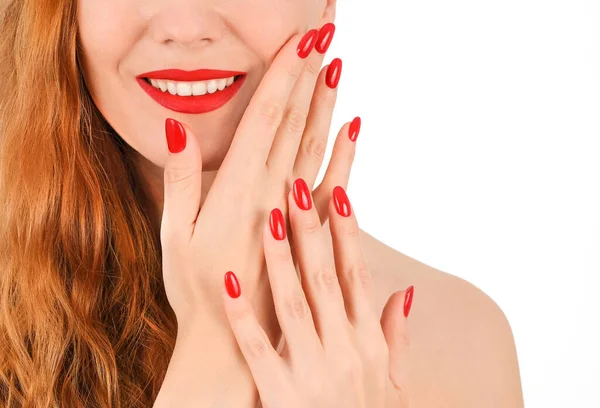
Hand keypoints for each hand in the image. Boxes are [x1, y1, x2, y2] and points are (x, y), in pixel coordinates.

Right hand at [154, 23, 359, 406]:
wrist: (234, 340)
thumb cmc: (196, 289)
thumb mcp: (174, 234)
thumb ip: (180, 179)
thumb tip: (178, 127)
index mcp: (238, 188)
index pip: (268, 116)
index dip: (285, 74)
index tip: (301, 38)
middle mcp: (273, 192)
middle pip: (296, 120)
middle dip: (309, 72)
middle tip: (325, 31)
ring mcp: (295, 212)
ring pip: (316, 144)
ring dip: (327, 101)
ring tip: (338, 63)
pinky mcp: (308, 231)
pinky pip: (333, 184)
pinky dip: (345, 152)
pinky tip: (353, 127)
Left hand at [223, 181, 413, 407]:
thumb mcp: (393, 382)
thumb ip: (397, 337)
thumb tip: (405, 292)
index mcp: (371, 343)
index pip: (358, 276)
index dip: (348, 234)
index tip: (338, 194)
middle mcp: (348, 352)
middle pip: (326, 279)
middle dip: (310, 230)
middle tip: (295, 185)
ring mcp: (316, 373)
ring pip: (295, 304)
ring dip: (281, 259)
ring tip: (267, 217)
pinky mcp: (283, 398)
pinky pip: (259, 350)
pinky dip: (245, 316)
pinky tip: (229, 283)